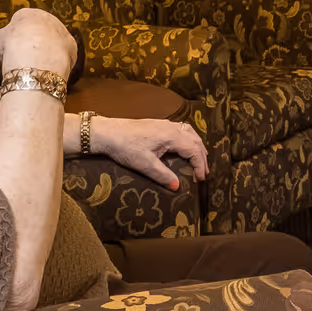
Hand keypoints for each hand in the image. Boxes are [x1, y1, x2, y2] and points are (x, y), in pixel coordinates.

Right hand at [0, 8, 76, 75]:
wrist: (35, 56)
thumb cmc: (13, 45)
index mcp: (29, 13)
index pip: (21, 22)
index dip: (15, 37)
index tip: (11, 48)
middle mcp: (49, 19)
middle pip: (39, 31)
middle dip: (32, 43)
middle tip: (23, 58)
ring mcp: (62, 32)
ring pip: (52, 42)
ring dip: (45, 52)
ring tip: (34, 66)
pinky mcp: (72, 47)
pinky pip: (62, 54)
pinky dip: (55, 61)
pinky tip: (46, 69)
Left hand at [91, 117, 208, 190]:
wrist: (107, 132)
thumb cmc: (125, 147)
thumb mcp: (144, 164)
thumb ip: (162, 175)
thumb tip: (177, 187)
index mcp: (171, 136)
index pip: (194, 150)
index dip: (200, 165)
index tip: (201, 178)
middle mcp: (171, 127)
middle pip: (195, 140)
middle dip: (202, 157)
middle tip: (204, 171)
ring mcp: (165, 124)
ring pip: (190, 133)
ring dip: (197, 146)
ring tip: (199, 158)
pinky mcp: (158, 124)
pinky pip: (181, 129)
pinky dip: (189, 139)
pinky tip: (184, 145)